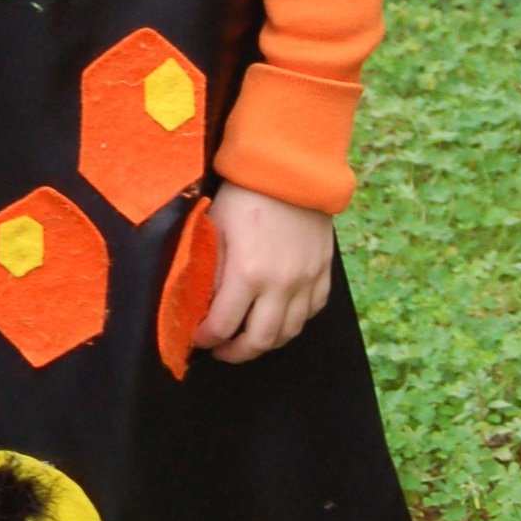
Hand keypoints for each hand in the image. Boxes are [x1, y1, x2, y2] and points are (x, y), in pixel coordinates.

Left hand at [190, 183, 333, 364]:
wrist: (291, 167)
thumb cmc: (245, 193)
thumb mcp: (214, 228)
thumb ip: (207, 270)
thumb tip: (200, 303)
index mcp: (247, 273)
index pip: (224, 326)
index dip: (206, 338)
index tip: (197, 337)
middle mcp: (281, 284)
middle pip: (260, 341)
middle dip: (236, 353)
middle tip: (221, 350)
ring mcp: (306, 280)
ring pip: (289, 332)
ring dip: (266, 343)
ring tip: (248, 339)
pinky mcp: (322, 271)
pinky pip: (312, 311)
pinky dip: (294, 322)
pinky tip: (278, 317)